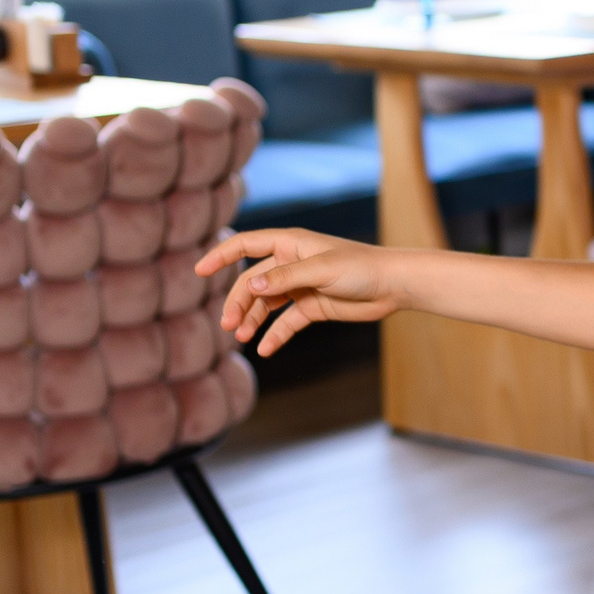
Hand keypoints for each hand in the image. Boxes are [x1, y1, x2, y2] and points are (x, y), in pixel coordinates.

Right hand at [198, 228, 409, 356]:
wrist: (393, 286)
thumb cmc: (361, 268)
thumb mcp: (320, 271)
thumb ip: (284, 279)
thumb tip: (250, 287)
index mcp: (290, 245)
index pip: (246, 245)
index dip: (221, 256)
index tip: (199, 271)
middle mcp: (291, 264)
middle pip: (252, 282)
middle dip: (238, 302)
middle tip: (229, 325)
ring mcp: (300, 286)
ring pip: (266, 304)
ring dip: (252, 319)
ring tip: (242, 338)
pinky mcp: (312, 307)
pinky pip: (286, 322)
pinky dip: (274, 334)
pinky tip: (265, 349)